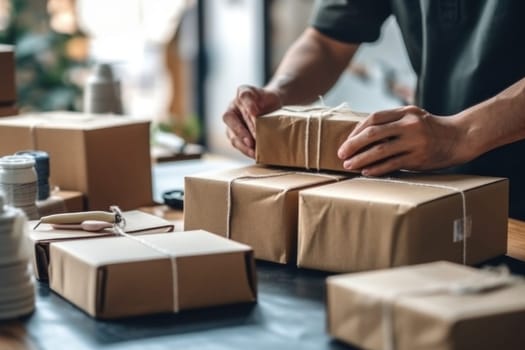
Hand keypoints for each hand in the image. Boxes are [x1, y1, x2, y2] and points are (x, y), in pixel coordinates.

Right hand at [223, 85, 281, 157]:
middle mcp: (234, 107)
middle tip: (252, 141)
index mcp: (243, 94)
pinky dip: (245, 150)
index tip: (256, 114)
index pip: (244, 96)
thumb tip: (255, 115)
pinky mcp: (234, 135)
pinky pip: (237, 143)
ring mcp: (232, 122)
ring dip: (242, 144)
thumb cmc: (269, 102)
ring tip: (252, 151)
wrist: (270, 108)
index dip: (249, 106)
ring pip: (231, 134)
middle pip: (232, 119)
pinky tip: (254, 155)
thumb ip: (266, 102)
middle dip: (242, 131)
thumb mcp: (271, 96)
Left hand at [337, 105, 464, 175]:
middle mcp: (409, 124)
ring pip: (380, 150)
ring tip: (348, 165)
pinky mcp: (419, 158)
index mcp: (405, 112)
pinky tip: (366, 171)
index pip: (374, 118)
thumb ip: (392, 122)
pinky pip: (393, 164)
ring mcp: (415, 141)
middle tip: (340, 154)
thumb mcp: (413, 117)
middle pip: (373, 133)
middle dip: (353, 144)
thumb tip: (363, 135)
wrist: (461, 138)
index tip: (346, 141)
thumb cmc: (431, 129)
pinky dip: (377, 168)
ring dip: (361, 159)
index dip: (357, 130)